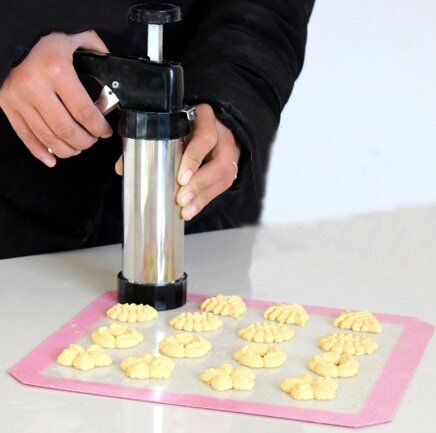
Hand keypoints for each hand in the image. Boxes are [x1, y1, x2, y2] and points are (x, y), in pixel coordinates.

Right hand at [0, 31, 112, 166]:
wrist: (9, 29)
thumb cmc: (43, 34)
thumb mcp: (75, 36)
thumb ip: (97, 52)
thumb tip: (113, 73)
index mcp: (56, 70)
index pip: (84, 112)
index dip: (99, 128)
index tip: (106, 131)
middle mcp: (35, 86)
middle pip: (66, 129)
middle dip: (85, 141)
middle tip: (93, 139)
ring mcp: (18, 97)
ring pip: (47, 137)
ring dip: (67, 149)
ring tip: (78, 147)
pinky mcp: (6, 103)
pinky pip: (24, 135)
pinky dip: (39, 151)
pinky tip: (52, 158)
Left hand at [114, 104, 239, 220]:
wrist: (212, 125)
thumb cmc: (187, 125)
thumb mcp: (172, 126)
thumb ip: (148, 143)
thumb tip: (123, 167)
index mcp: (205, 119)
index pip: (205, 137)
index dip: (194, 158)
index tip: (181, 178)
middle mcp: (222, 136)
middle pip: (219, 163)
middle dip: (199, 183)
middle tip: (181, 199)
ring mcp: (229, 153)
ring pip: (223, 177)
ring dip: (202, 196)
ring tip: (186, 210)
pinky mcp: (230, 169)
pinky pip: (222, 187)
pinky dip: (205, 200)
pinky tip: (191, 210)